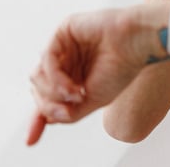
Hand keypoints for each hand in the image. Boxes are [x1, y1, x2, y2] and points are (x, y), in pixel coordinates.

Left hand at [27, 7, 153, 145]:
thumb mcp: (94, 100)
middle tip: (67, 111)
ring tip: (76, 96)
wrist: (138, 43)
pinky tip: (71, 87)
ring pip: (38, 75)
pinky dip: (55, 78)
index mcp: (74, 74)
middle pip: (39, 87)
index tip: (31, 140)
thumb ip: (69, 112)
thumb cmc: (123, 68)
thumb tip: (47, 120)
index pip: (47, 96)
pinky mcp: (64, 30)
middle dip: (48, 104)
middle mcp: (66, 59)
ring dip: (52, 92)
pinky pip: (47, 58)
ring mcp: (63, 45)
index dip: (38, 118)